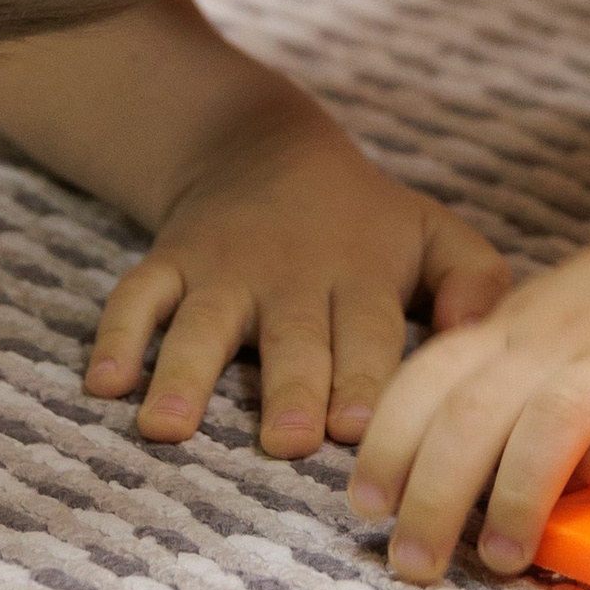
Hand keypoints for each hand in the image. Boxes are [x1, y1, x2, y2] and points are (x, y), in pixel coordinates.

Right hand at [87, 113, 505, 458]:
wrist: (264, 148)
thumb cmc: (365, 221)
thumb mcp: (435, 234)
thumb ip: (477, 283)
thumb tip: (484, 336)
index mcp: (361, 278)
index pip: (369, 331)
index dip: (364, 375)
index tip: (359, 424)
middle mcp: (291, 277)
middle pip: (291, 338)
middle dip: (289, 388)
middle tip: (286, 441)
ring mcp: (224, 271)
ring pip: (203, 324)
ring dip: (185, 374)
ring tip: (166, 428)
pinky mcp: (169, 264)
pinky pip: (136, 296)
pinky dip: (117, 336)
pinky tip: (105, 384)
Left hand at [344, 195, 589, 580]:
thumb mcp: (533, 328)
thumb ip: (493, 389)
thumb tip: (445, 485)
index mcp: (503, 333)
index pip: (423, 385)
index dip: (387, 447)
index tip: (367, 506)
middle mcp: (545, 345)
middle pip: (469, 418)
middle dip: (431, 498)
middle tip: (413, 563)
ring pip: (543, 427)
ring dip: (513, 499)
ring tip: (497, 559)